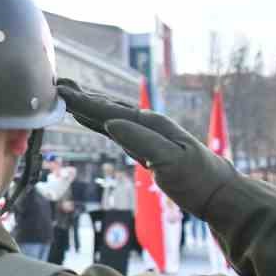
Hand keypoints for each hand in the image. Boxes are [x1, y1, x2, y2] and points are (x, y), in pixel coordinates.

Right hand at [57, 79, 237, 217]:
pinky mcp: (143, 146)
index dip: (84, 102)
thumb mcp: (171, 161)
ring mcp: (144, 134)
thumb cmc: (197, 178)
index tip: (61, 90)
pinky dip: (97, 121)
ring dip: (87, 105)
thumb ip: (141, 141)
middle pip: (107, 107)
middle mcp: (146, 123)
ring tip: (67, 95)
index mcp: (150, 123)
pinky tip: (86, 118)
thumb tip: (112, 123)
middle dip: (82, 96)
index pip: (110, 110)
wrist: (217, 193)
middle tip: (58, 83)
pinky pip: (113, 128)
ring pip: (109, 115)